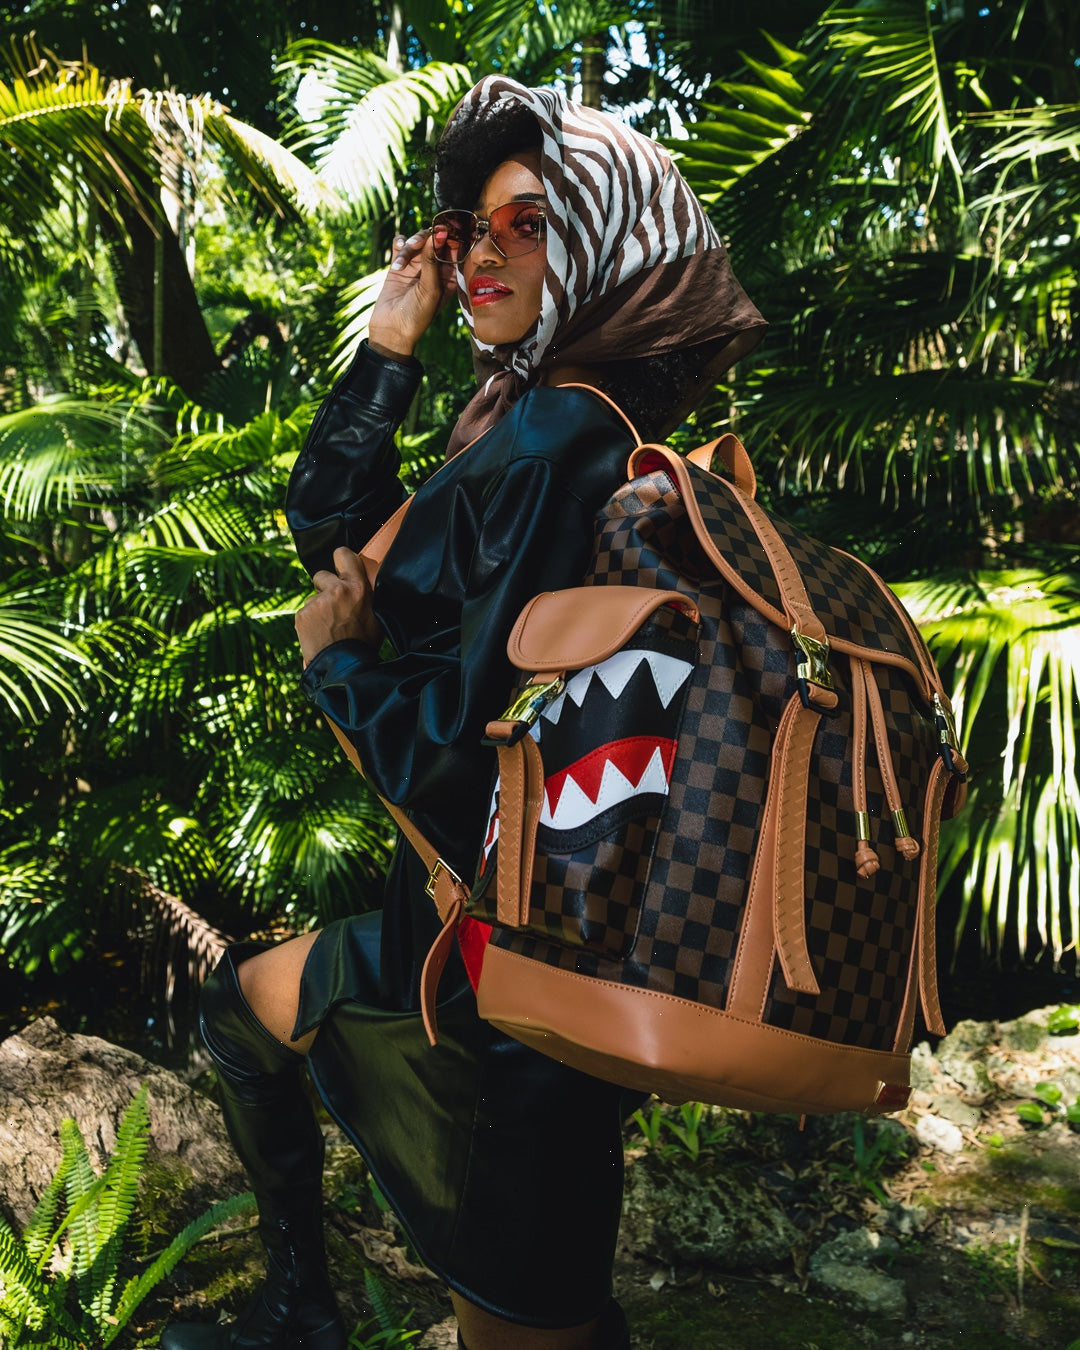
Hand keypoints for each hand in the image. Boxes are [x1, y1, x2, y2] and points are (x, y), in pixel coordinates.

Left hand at [296, 548, 380, 663]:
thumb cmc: (363, 644)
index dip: (341, 559)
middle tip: (335, 607)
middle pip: (322, 575)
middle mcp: (335, 590)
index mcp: (357, 588)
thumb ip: (367, 595)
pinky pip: (305, 611)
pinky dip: (310, 621)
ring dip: (319, 608)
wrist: (342, 667)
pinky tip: (320, 633)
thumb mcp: (376, 616)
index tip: (341, 566)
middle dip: (326, 587)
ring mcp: (316, 602)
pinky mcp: (302, 614)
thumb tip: (364, 583)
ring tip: (329, 627)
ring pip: (313, 597)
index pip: (343, 554)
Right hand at [367, 229, 458, 360]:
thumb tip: (437, 233)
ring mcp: (417, 265)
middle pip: (435, 239)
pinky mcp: (400, 264)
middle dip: (427, 237)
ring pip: (418, 240)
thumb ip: (433, 261)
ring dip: (411, 244)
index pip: (454, 249)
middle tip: (418, 243)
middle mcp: (435, 268)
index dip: (451, 236)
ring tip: (402, 258)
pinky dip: (400, 243)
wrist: (392, 329)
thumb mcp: (430, 289)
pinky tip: (398, 251)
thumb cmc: (418, 315)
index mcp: (449, 275)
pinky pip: (401, 244)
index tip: (445, 229)